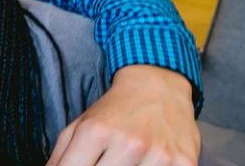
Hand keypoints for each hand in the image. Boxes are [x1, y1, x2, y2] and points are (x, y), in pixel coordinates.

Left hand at [49, 65, 198, 165]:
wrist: (159, 86)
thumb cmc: (115, 111)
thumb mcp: (79, 126)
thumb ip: (60, 157)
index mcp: (96, 132)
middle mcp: (128, 143)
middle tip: (105, 163)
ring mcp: (159, 155)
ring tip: (125, 162)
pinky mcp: (185, 162)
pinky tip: (146, 164)